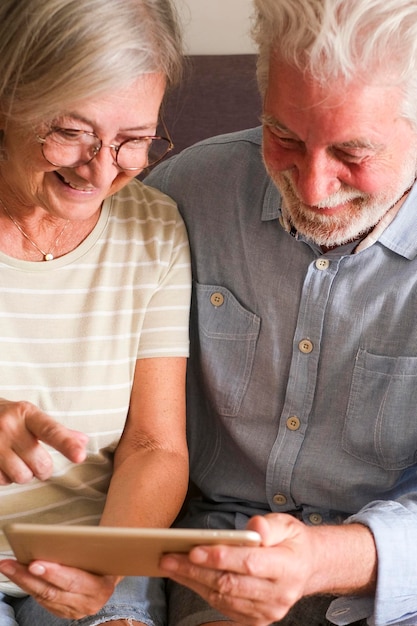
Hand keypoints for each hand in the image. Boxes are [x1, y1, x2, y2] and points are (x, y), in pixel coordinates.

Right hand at [0, 398, 87, 483]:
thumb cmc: (9, 418)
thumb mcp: (31, 416)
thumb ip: (56, 430)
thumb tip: (83, 442)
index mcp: (25, 413)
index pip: (50, 430)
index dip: (67, 444)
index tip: (80, 456)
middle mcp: (8, 426)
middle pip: (40, 463)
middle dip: (42, 468)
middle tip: (35, 459)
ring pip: (22, 476)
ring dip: (24, 474)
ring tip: (16, 460)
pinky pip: (3, 482)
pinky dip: (6, 477)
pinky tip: (2, 463)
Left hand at [0, 558, 118, 619]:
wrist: (110, 579)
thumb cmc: (104, 560)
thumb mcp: (102, 555)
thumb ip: (87, 552)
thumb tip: (58, 541)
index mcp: (100, 588)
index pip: (73, 581)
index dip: (53, 573)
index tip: (35, 564)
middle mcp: (86, 604)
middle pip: (52, 592)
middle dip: (29, 578)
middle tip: (11, 565)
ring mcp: (73, 611)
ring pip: (43, 597)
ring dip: (22, 581)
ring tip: (7, 566)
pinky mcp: (62, 613)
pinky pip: (42, 601)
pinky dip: (29, 586)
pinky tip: (18, 574)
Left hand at [159, 513, 314, 625]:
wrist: (307, 569)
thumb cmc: (292, 542)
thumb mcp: (287, 524)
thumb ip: (270, 525)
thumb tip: (254, 529)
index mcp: (288, 568)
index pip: (250, 564)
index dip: (221, 558)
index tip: (194, 550)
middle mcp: (278, 595)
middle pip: (230, 584)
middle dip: (195, 570)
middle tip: (168, 557)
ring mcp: (267, 611)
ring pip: (222, 598)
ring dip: (192, 582)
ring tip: (170, 565)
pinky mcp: (256, 619)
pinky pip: (223, 606)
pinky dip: (201, 591)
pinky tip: (186, 577)